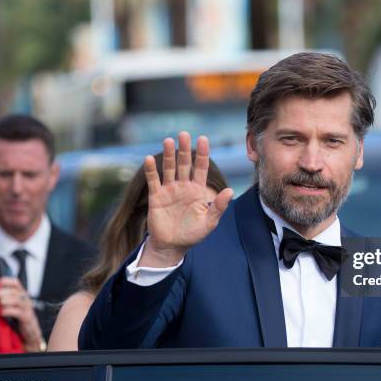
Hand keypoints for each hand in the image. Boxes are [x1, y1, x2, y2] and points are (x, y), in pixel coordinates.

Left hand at [0, 277, 44, 351]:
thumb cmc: (18, 319)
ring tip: (0, 303)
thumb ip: (4, 299)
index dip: (7, 281)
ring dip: (7, 300)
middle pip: (17, 290)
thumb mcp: (12, 306)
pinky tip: (2, 313)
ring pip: (19, 300)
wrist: (29, 334)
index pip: (16, 283)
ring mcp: (28, 309)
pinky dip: (9, 311)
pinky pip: (19, 312)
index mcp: (21, 295)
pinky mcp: (27, 318)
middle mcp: (26, 300)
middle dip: (6, 291)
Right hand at [141, 132, 233, 266]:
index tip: (203, 139)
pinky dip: (151, 170)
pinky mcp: (156, 196)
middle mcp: (184, 186)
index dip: (202, 154)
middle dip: (185, 149)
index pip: (201, 168)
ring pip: (170, 168)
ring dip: (168, 155)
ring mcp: (169, 190)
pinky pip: (154, 181)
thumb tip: (230, 191)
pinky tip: (149, 158)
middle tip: (184, 134)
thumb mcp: (209, 223)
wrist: (172, 246)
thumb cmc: (193, 234)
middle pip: (185, 164)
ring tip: (168, 141)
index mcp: (198, 190)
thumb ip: (219, 207)